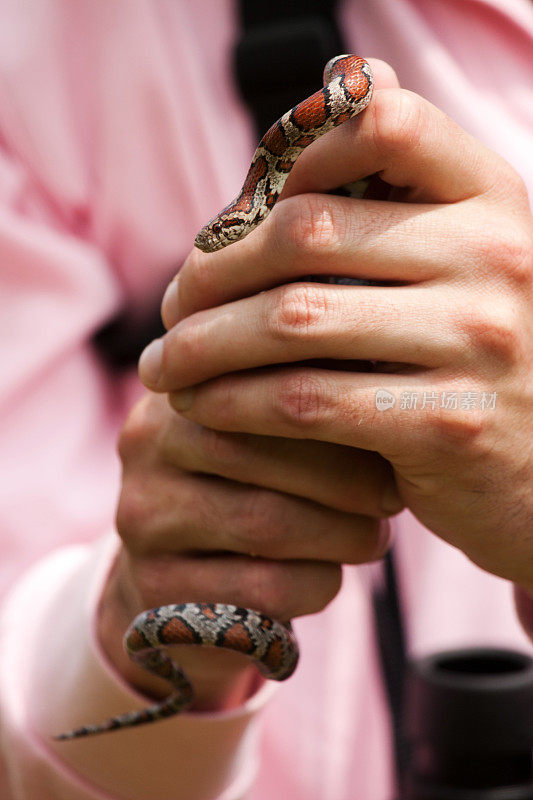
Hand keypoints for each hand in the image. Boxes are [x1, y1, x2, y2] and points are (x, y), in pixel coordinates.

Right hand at [99, 392, 393, 708]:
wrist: (184, 591)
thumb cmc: (249, 492)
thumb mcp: (262, 434)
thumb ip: (304, 397)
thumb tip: (383, 369)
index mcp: (179, 388)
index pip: (261, 383)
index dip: (333, 408)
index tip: (389, 429)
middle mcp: (146, 444)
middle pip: (262, 452)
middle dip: (346, 477)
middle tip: (391, 496)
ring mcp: (142, 517)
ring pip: (265, 522)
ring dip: (340, 533)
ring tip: (374, 537)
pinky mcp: (155, 587)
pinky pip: (261, 588)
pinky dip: (316, 583)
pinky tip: (331, 577)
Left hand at [139, 62, 532, 591]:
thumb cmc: (477, 362)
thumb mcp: (462, 271)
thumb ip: (401, 204)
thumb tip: (325, 110)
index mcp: (495, 200)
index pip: (387, 127)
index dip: (297, 157)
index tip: (245, 217)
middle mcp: (497, 256)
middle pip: (308, 231)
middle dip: (211, 271)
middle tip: (170, 307)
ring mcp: (478, 341)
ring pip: (293, 320)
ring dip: (203, 344)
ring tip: (164, 364)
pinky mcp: (446, 425)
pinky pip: (305, 400)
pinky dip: (234, 403)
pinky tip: (200, 408)